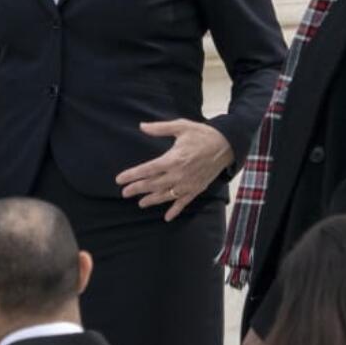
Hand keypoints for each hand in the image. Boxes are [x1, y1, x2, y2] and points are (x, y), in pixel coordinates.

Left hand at [115, 119, 232, 221]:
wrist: (226, 145)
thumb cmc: (201, 134)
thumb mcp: (181, 126)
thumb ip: (160, 128)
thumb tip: (142, 126)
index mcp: (173, 159)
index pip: (148, 170)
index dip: (132, 175)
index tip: (120, 179)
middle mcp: (179, 174)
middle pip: (153, 184)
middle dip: (137, 189)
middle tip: (124, 193)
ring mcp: (188, 184)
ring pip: (165, 195)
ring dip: (152, 200)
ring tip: (140, 203)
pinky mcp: (196, 189)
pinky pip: (184, 203)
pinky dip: (175, 211)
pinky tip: (167, 218)